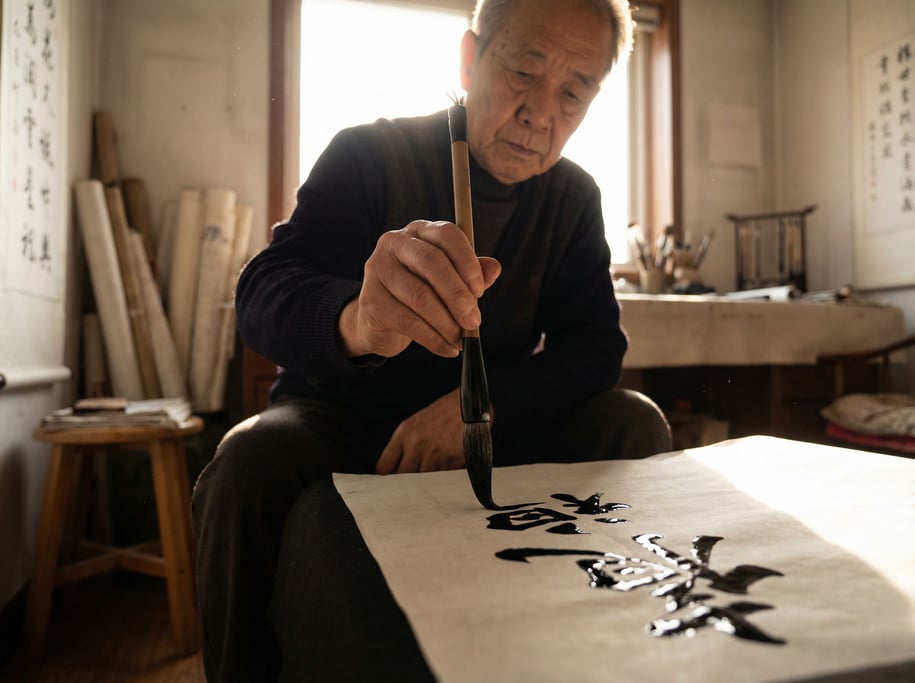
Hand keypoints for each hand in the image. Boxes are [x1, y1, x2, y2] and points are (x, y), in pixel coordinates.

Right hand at [338, 220, 500, 357]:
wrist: (382, 320)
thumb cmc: (422, 292)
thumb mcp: (450, 280)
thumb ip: (472, 273)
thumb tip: (494, 269)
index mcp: (420, 231)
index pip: (447, 235)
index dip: (466, 261)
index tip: (480, 290)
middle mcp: (395, 243)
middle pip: (431, 262)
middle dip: (457, 295)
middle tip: (474, 322)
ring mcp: (378, 270)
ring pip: (420, 295)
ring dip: (446, 323)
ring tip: (461, 339)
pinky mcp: (370, 300)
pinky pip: (408, 321)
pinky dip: (433, 339)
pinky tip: (447, 349)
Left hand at [376, 389, 465, 473]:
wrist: (471, 407)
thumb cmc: (443, 414)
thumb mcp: (416, 423)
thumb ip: (403, 444)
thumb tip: (393, 470)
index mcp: (404, 433)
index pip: (384, 466)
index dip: (386, 477)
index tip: (389, 482)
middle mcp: (417, 445)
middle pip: (402, 477)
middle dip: (405, 482)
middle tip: (409, 484)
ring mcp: (435, 454)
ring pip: (421, 482)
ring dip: (424, 482)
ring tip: (429, 476)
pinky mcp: (452, 462)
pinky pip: (440, 479)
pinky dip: (441, 478)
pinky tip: (444, 469)